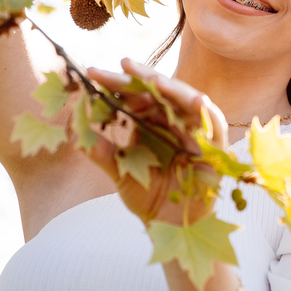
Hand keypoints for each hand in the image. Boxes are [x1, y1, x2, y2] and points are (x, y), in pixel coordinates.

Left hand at [85, 58, 227, 225]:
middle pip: (159, 92)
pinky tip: (196, 101)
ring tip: (155, 80)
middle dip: (141, 77)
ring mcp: (194, 130)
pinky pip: (214, 125)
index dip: (116, 84)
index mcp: (151, 122)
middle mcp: (173, 120)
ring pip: (187, 100)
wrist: (169, 226)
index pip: (134, 95)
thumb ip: (101, 152)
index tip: (92, 74)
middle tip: (123, 64)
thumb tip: (75, 133)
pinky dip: (206, 113)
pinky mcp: (214, 146)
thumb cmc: (147, 195)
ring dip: (173, 89)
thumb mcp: (120, 171)